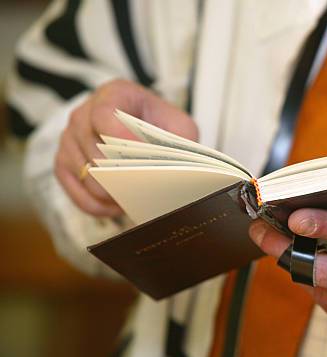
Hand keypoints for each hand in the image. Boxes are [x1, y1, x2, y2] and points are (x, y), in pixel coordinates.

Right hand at [55, 79, 198, 216]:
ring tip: (139, 195)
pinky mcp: (63, 165)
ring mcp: (69, 140)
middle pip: (97, 153)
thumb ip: (179, 140)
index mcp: (114, 95)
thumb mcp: (178, 126)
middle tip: (149, 188)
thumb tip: (172, 169)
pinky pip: (80, 196)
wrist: (143, 130)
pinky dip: (103, 207)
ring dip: (117, 194)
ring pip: (90, 179)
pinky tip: (121, 204)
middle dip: (126, 176)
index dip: (122, 139)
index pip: (105, 115)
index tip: (142, 159)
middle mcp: (84, 114)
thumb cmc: (161, 127)